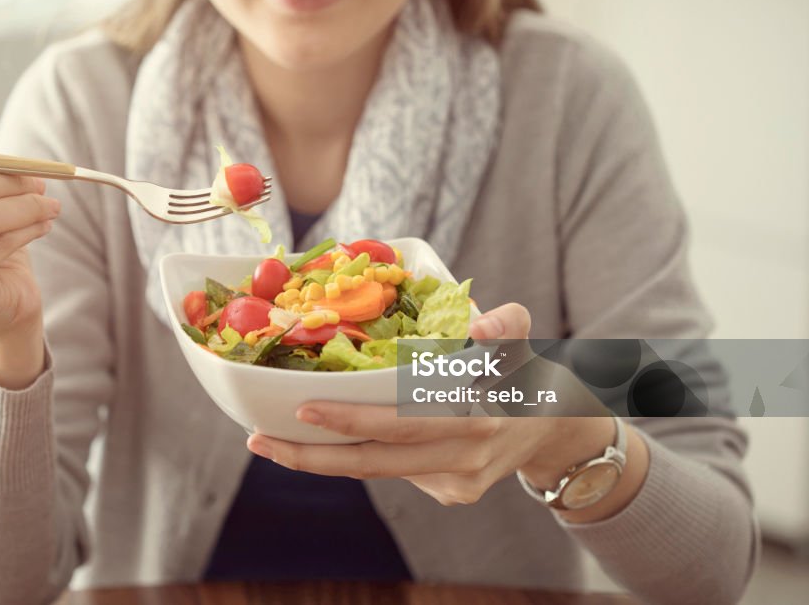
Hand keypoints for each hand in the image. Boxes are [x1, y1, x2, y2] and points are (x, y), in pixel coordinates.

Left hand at [247, 303, 645, 519]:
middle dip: (313, 455)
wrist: (557, 426)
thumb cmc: (527, 369)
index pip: (401, 424)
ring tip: (273, 441)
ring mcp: (457, 483)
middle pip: (375, 463)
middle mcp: (463, 458)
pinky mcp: (452, 494)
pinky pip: (394, 470)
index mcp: (477, 419)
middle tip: (261, 439)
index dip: (351, 420)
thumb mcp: (526, 338)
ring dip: (323, 460)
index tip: (304, 408)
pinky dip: (358, 454)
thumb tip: (480, 325)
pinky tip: (327, 439)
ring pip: (378, 472)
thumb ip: (506, 324)